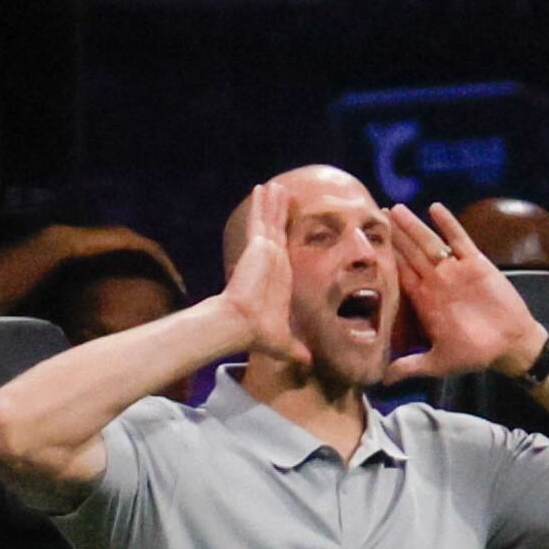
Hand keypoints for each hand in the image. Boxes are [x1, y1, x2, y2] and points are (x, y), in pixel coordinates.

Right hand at [222, 178, 308, 364]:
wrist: (241, 323)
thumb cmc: (258, 332)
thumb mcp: (283, 340)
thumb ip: (295, 348)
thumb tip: (307, 363)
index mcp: (278, 277)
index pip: (283, 250)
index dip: (285, 236)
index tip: (287, 224)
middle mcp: (270, 260)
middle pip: (276, 230)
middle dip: (279, 213)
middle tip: (282, 194)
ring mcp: (263, 251)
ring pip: (269, 220)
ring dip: (272, 203)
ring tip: (274, 185)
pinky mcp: (258, 246)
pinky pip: (261, 219)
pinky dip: (262, 203)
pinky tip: (264, 187)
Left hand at [382, 204, 543, 379]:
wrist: (509, 344)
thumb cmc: (474, 354)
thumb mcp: (437, 363)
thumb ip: (409, 366)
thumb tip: (381, 381)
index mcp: (425, 301)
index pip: (399, 275)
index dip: (383, 260)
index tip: (365, 246)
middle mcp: (436, 282)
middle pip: (410, 254)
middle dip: (393, 236)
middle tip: (373, 215)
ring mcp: (455, 270)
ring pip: (430, 243)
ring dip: (414, 227)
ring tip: (396, 209)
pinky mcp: (476, 264)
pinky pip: (459, 240)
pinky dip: (448, 225)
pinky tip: (435, 209)